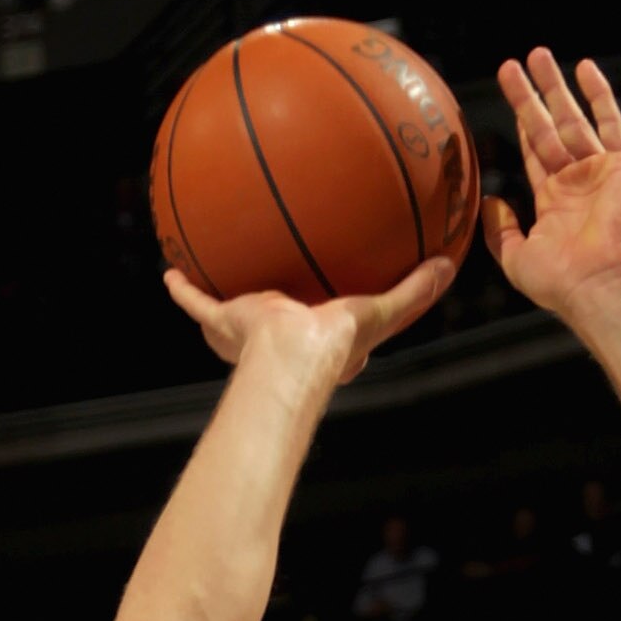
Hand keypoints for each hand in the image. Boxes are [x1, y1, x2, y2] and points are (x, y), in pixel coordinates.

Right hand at [161, 256, 451, 386]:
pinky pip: (198, 302)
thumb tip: (450, 266)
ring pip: (234, 311)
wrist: (290, 354)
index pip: (330, 331)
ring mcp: (249, 332)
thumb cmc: (335, 344)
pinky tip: (169, 271)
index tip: (338, 304)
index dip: (337, 317)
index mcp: (318, 344)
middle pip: (279, 316)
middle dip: (279, 305)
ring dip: (224, 298)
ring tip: (217, 269)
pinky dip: (183, 290)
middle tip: (281, 288)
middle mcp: (281, 337)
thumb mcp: (382, 312)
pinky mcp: (225, 322)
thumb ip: (414, 292)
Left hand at [485, 50, 620, 321]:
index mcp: (555, 200)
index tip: (508, 96)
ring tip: (537, 54)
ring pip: (574, 118)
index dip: (522, 122)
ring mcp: (600, 172)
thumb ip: (499, 230)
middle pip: (549, 126)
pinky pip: (611, 124)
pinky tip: (585, 68)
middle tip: (514, 64)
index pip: (534, 151)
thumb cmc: (560, 283)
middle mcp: (577, 181)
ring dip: (555, 86)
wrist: (597, 287)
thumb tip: (488, 202)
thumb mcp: (516, 258)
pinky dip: (599, 95)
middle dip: (532, 96)